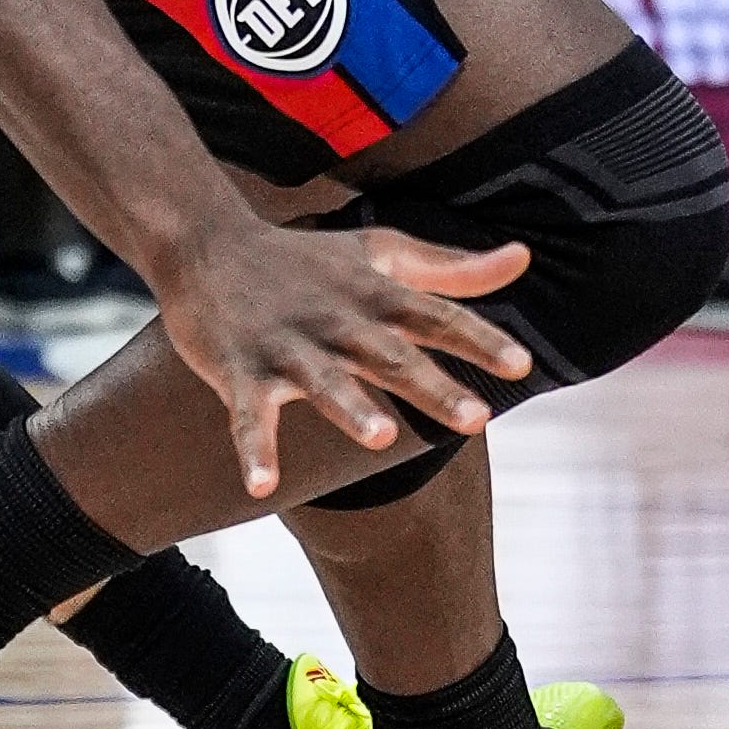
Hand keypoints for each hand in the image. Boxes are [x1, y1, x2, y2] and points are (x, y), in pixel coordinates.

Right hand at [159, 220, 533, 498]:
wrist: (205, 242)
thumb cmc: (304, 258)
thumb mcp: (379, 252)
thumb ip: (451, 267)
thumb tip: (522, 258)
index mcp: (373, 295)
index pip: (434, 316)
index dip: (478, 339)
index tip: (520, 365)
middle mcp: (335, 320)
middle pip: (389, 355)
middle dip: (431, 385)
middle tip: (476, 418)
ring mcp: (286, 346)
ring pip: (323, 381)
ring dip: (350, 408)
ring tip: (382, 438)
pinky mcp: (238, 369)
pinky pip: (246, 415)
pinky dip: (253, 449)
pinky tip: (264, 486)